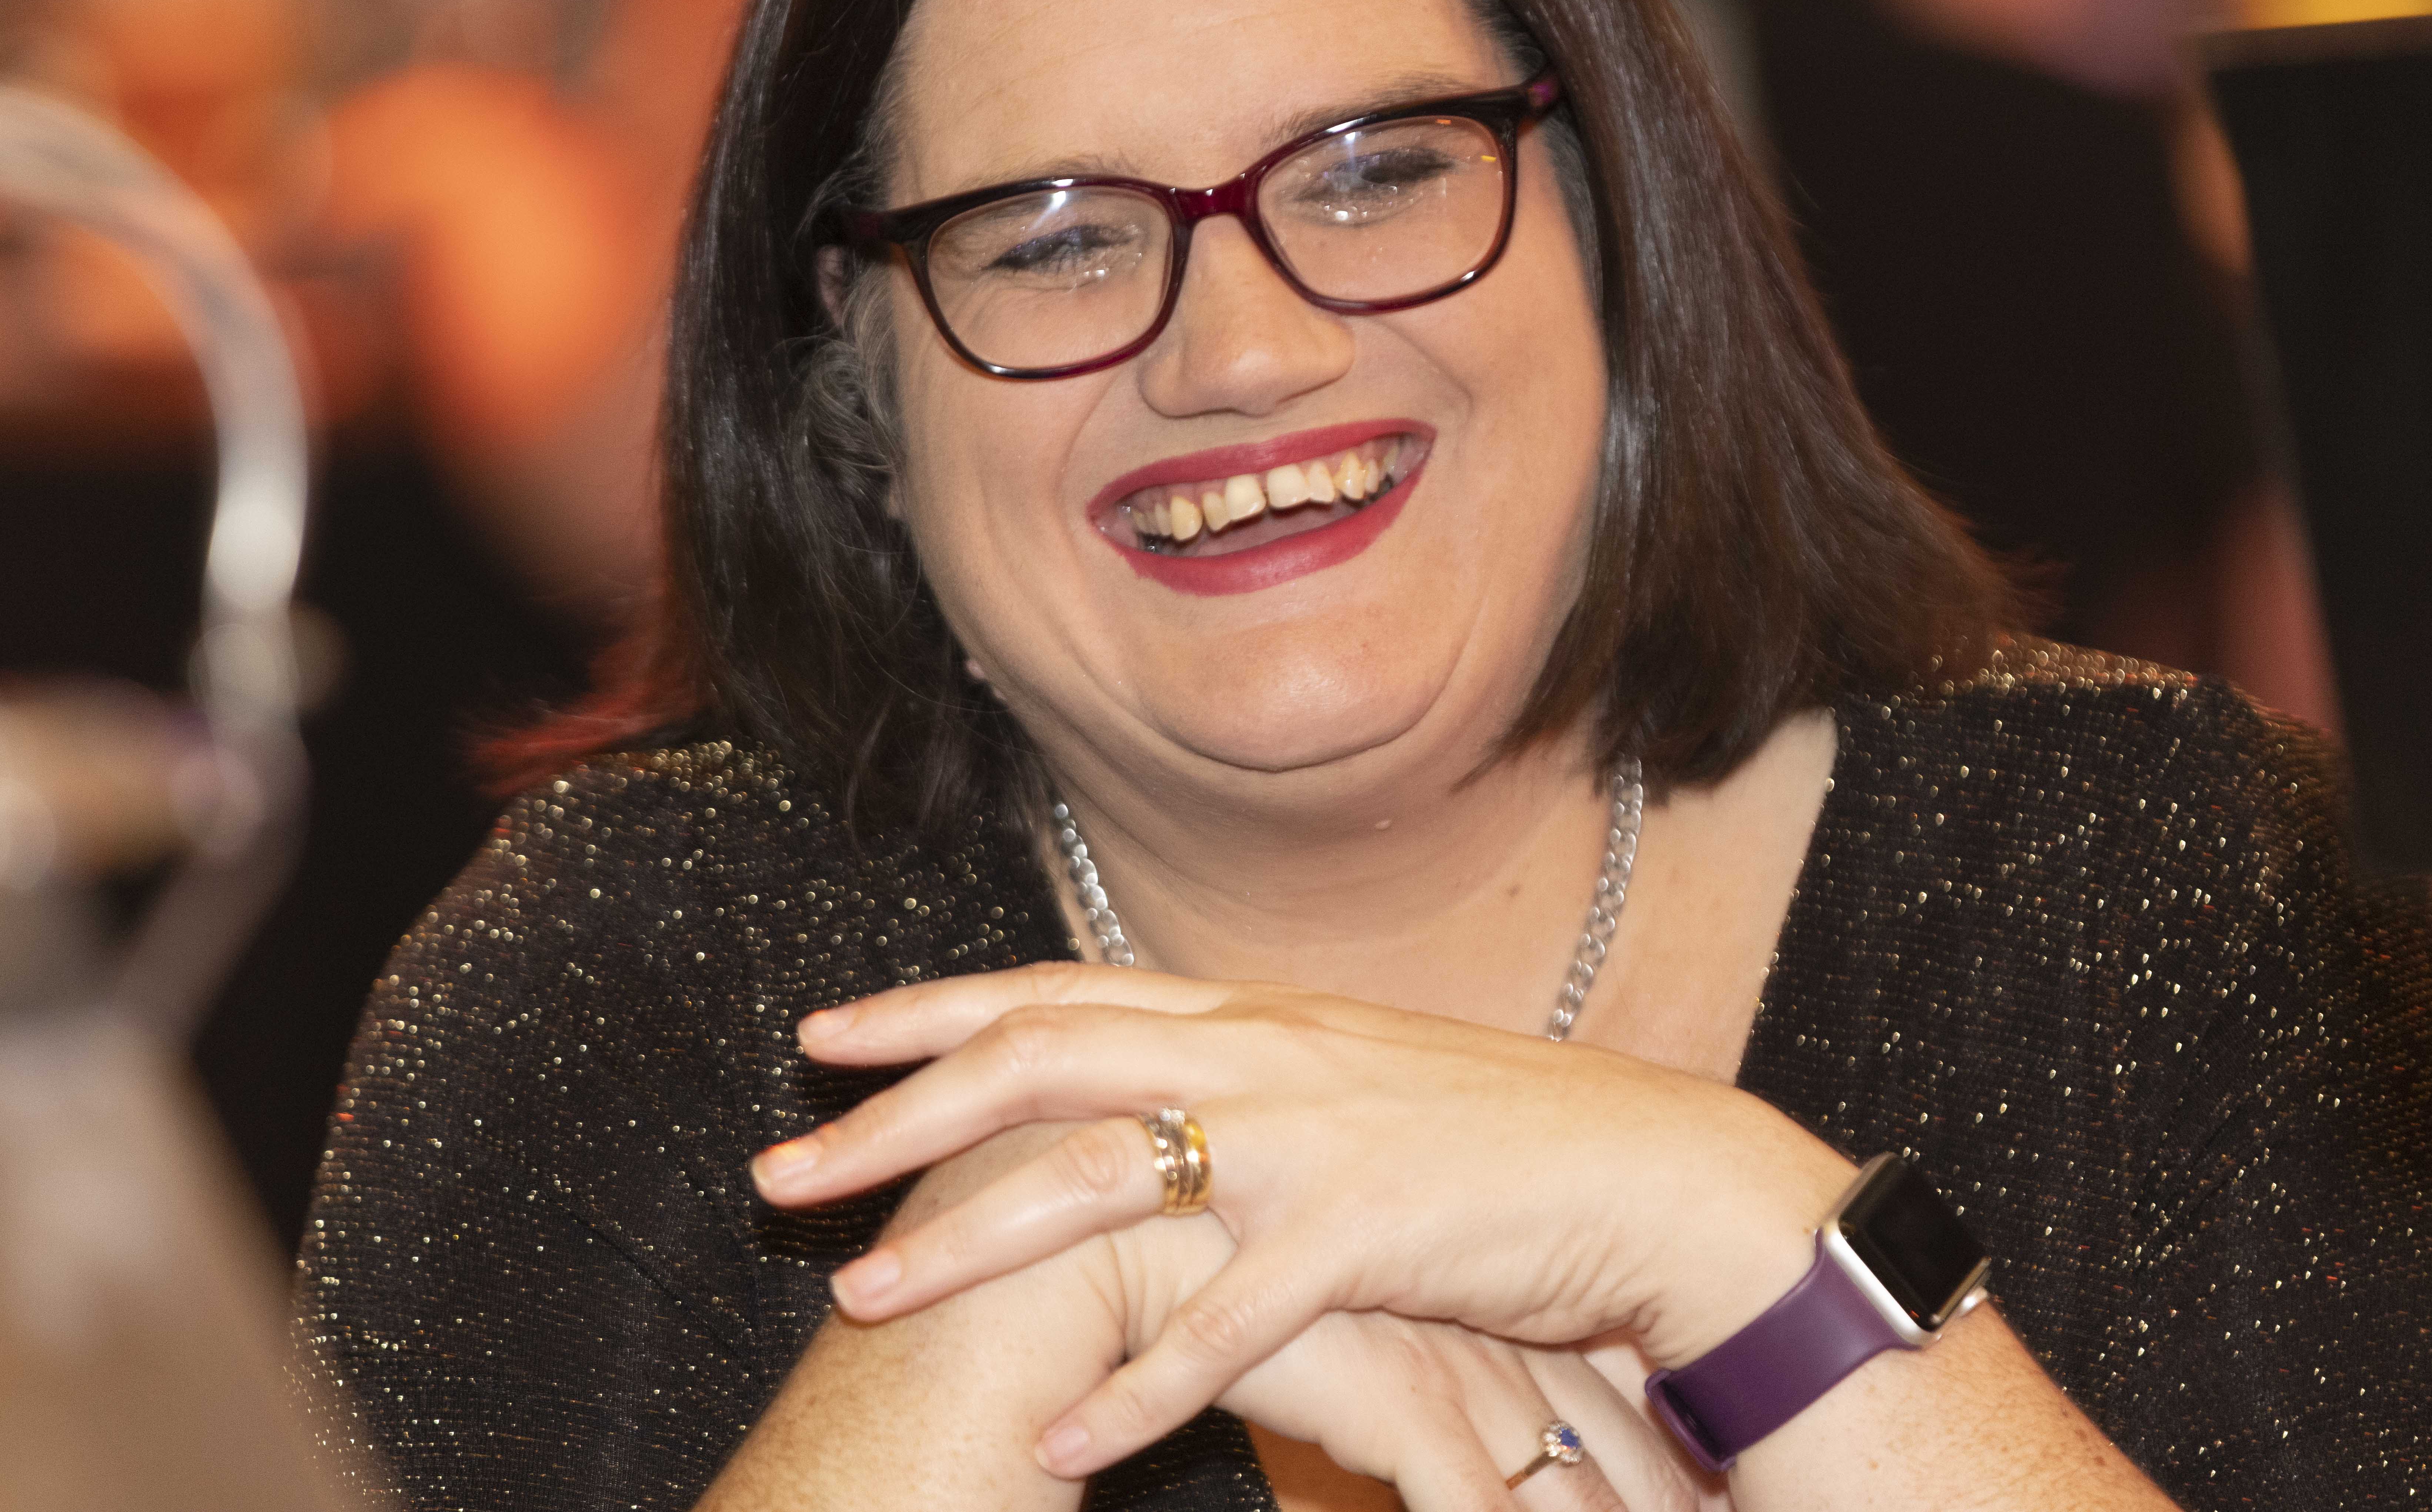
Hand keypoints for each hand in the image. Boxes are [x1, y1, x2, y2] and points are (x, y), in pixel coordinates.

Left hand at [751, 963, 1850, 1477]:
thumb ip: (1243, 1077)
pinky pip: (1225, 1320)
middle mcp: (1261, 1053)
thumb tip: (1146, 1090)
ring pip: (1095, 1184)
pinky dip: (1140, 1382)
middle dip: (893, 1119)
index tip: (821, 1038)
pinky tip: (1067, 1439)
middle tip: (782, 1174)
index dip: (929, 1009)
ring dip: (967, 1243)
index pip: (1051, 992)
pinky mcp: (1367, 1232)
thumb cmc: (1495, 1136)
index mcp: (1251, 1013)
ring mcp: (1309, 1138)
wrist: (1648, 1173)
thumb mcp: (1347, 1081)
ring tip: (861, 1297)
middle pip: (1034, 1067)